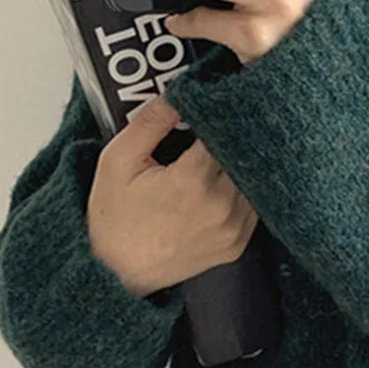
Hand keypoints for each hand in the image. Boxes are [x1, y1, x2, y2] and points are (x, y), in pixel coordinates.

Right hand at [87, 95, 259, 298]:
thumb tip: (178, 93)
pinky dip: (245, 190)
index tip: (215, 100)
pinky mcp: (238, 245)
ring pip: (255, 180)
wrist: (115, 274)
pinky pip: (254, 206)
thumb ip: (150, 122)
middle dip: (234, 136)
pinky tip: (226, 180)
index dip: (221, 113)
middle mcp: (222, 206)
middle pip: (245, 154)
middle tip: (223, 120)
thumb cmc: (113, 218)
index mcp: (194, 181)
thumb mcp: (118, 160)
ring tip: (224, 149)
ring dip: (242, 163)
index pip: (227, 131)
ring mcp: (234, 229)